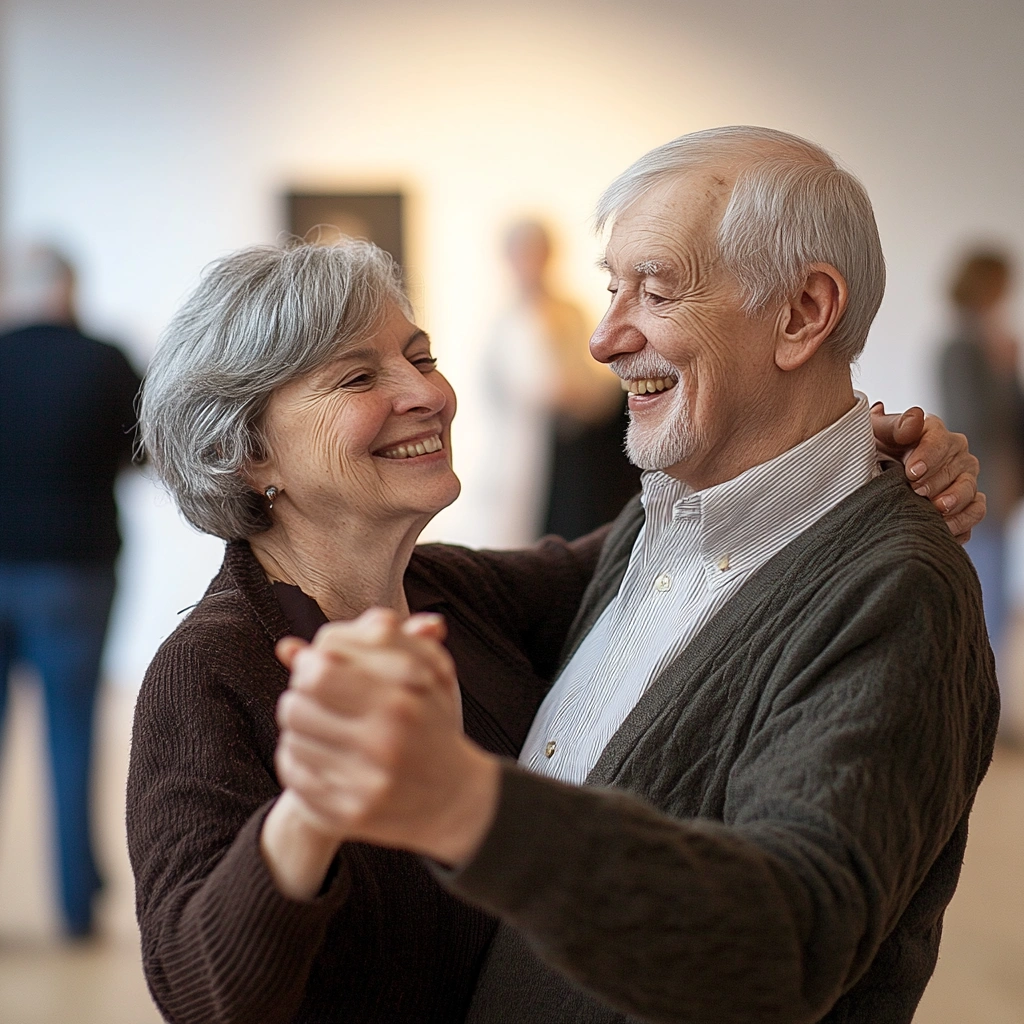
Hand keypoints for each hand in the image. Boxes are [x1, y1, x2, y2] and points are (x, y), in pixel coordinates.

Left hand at [274, 609, 499, 865]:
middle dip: (300, 696)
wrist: (455, 798)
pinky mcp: (348, 816)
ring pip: (291, 742)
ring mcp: (364, 785)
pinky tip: (325, 756)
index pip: (317, 673)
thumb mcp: (422, 671)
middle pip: (295, 708)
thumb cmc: (432, 724)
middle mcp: (382, 745)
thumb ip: (367, 645)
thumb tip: (289, 646)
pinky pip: (295, 779)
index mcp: (399, 703)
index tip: (321, 666)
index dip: (310, 664)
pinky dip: (302, 763)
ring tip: (326, 728)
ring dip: (301, 730)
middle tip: (319, 698)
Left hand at [870, 403, 984, 543]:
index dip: (928, 456)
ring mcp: (963, 477)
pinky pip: (975, 511)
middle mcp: (954, 453)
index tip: (911, 471)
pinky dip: (963, 520)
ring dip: (955, 500)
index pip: (940, 440)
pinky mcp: (967, 502)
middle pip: (958, 466)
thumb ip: (893, 425)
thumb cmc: (873, 453)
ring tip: (935, 509)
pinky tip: (944, 526)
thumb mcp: (874, 435)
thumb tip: (915, 418)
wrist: (870, 479)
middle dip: (937, 481)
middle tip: (917, 493)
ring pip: (970, 488)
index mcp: (933, 432)